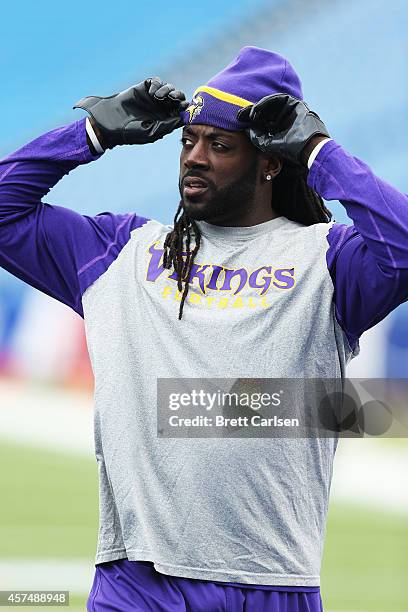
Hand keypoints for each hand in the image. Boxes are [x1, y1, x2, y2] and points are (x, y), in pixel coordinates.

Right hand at [73, 77, 188, 149]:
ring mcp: (154, 97)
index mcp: (167, 119)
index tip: (185, 107)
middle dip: (179, 96)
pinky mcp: (145, 88)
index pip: (181, 111)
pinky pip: (156, 81)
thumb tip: (182, 118)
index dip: (185, 108)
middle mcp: (162, 108)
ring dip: (168, 90)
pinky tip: (152, 93)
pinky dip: (157, 85)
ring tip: (158, 97)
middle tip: (174, 98)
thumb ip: (167, 126)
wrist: (113, 122)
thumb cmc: (132, 132)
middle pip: (178, 97)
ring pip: (169, 88)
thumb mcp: (152, 133)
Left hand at [237, 94, 329, 165]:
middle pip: (264, 111)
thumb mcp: (269, 144)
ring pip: (270, 104)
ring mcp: (288, 110)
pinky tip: (257, 108)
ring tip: (249, 113)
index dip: (250, 119)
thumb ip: (257, 136)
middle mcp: (282, 118)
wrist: (308, 147)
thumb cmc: (291, 150)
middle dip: (251, 112)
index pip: (261, 120)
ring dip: (258, 107)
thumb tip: (246, 128)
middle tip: (239, 114)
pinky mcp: (294, 104)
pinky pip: (278, 99)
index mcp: (277, 128)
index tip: (238, 120)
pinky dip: (267, 102)